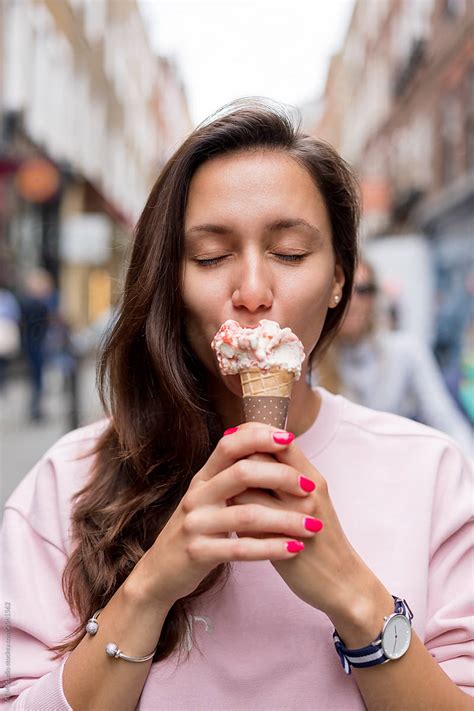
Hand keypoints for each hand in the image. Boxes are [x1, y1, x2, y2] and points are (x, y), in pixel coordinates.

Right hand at [125, 423, 318, 609]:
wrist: (160, 572)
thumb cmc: (197, 530)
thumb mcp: (207, 497)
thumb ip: (231, 476)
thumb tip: (266, 447)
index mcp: (203, 477)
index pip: (230, 445)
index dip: (259, 437)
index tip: (290, 438)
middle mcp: (197, 495)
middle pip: (242, 473)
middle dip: (281, 476)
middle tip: (310, 487)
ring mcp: (196, 524)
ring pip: (247, 514)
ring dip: (285, 519)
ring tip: (313, 525)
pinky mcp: (198, 553)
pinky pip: (241, 549)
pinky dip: (271, 548)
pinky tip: (294, 549)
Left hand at [230, 429, 389, 630]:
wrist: (341, 583)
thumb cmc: (321, 540)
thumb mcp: (309, 501)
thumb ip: (286, 479)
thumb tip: (252, 456)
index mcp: (312, 478)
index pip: (280, 441)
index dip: (254, 434)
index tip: (234, 437)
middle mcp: (306, 492)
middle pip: (260, 457)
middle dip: (235, 457)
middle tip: (219, 461)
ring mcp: (293, 516)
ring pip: (247, 486)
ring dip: (229, 486)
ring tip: (222, 490)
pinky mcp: (279, 541)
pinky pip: (246, 518)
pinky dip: (233, 512)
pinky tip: (228, 516)